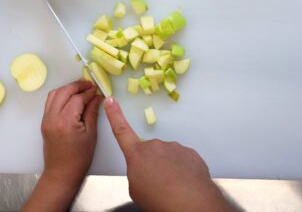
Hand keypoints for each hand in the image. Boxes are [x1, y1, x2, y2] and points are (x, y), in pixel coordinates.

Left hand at [22, 80, 101, 211]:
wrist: (61, 173)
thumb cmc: (79, 158)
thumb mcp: (91, 135)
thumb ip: (92, 113)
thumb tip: (96, 97)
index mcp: (66, 121)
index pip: (77, 98)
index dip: (88, 92)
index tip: (97, 90)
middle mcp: (53, 117)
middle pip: (63, 92)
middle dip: (76, 86)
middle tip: (89, 84)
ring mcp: (46, 119)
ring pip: (54, 94)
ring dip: (67, 88)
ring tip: (80, 89)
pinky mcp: (44, 122)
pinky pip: (50, 102)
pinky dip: (60, 96)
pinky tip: (71, 97)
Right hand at [104, 97, 234, 211]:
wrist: (189, 203)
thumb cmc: (159, 199)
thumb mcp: (135, 190)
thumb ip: (136, 174)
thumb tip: (145, 172)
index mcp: (137, 154)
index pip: (121, 131)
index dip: (114, 115)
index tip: (111, 100)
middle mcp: (155, 146)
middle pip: (150, 153)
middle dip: (152, 165)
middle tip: (156, 184)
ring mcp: (174, 148)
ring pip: (168, 158)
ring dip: (169, 170)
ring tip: (172, 188)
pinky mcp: (191, 154)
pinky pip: (183, 162)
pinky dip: (183, 172)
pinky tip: (184, 185)